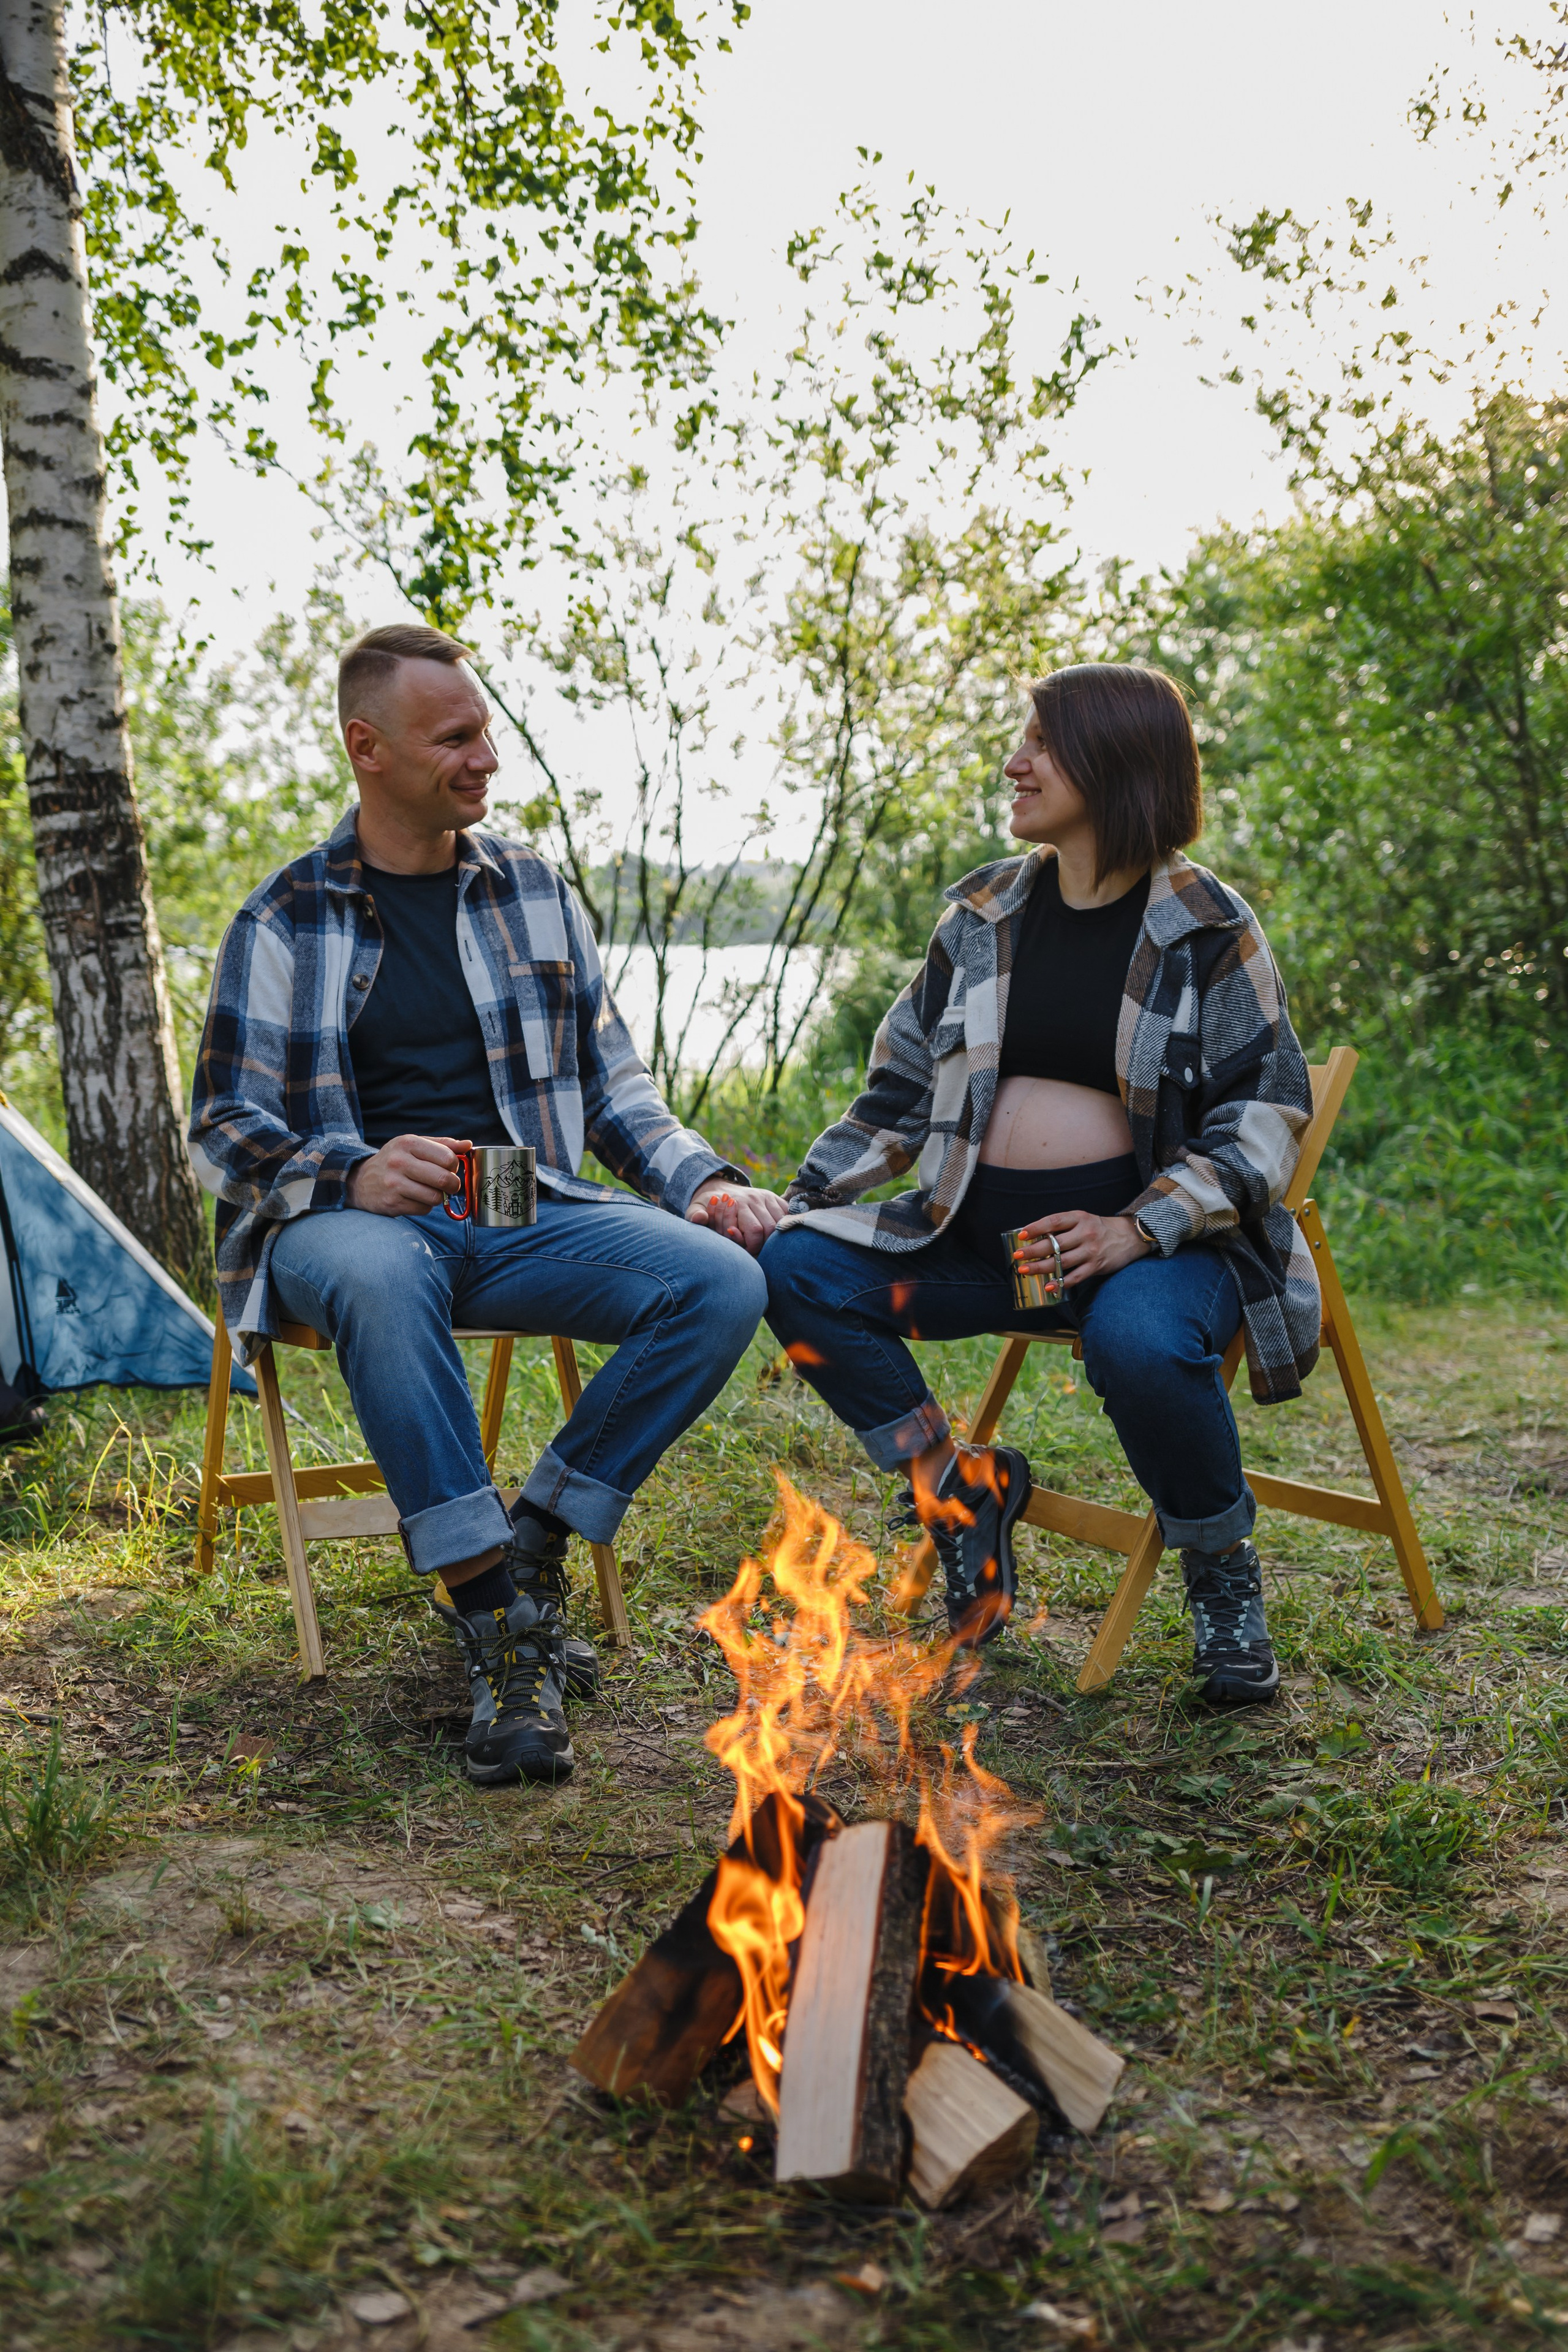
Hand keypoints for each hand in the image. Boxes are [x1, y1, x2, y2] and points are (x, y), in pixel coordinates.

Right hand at [347, 1135, 468, 1217]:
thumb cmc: (395, 1160)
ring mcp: (394, 1184)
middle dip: (453, 1185)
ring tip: (430, 1191)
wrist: (360, 1181)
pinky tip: (416, 1198)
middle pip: (443, 1179)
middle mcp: (399, 1162)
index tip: (449, 1168)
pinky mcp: (392, 1204)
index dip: (455, 1165)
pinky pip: (424, 1209)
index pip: (447, 1157)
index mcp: (408, 1143)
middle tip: (449, 1185)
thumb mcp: (414, 1145)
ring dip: (439, 1197)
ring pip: (435, 1197)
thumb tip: (468, 1145)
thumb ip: (442, 1145)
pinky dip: (425, 1206)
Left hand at [687, 1180, 787, 1255]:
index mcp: (737, 1202)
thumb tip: (700, 1218)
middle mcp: (754, 1198)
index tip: (742, 1251)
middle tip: (752, 1249)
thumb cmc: (707, 1205)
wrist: (718, 1189)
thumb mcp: (695, 1208)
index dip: (751, 1246)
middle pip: (770, 1229)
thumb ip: (695, 1215)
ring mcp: (766, 1197)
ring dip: (773, 1238)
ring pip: (780, 1223)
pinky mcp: (774, 1197)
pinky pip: (787, 1214)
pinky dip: (783, 1226)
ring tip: (761, 1242)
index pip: (754, 1231)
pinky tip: (773, 1234)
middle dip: (763, 1244)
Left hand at [1014, 1210, 1148, 1287]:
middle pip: (1054, 1243)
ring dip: (1041, 1267)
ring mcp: (1091, 1250)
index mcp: (1079, 1218)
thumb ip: (1062, 1226)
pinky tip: (1049, 1286)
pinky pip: (1076, 1276)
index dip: (1036, 1228)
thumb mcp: (1082, 1220)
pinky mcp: (1097, 1265)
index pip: (1054, 1221)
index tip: (1021, 1235)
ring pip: (1062, 1261)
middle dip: (1033, 1251)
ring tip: (1025, 1270)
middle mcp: (1085, 1233)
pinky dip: (1061, 1283)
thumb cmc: (1098, 1228)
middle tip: (1017, 1256)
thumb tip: (1033, 1236)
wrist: (1129, 1236)